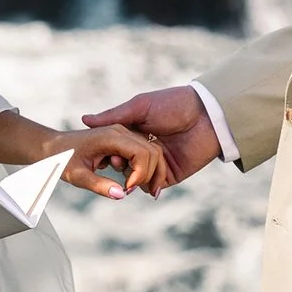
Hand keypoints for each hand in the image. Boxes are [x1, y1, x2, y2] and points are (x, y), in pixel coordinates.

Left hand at [51, 124, 169, 199]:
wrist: (54, 147)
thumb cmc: (63, 159)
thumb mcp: (78, 176)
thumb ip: (99, 185)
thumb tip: (121, 195)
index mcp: (112, 136)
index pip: (142, 153)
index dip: (141, 174)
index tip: (128, 189)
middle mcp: (121, 131)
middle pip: (153, 152)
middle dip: (149, 174)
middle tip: (131, 191)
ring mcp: (124, 134)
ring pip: (152, 151)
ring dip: (150, 172)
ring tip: (133, 188)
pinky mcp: (124, 141)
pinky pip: (144, 153)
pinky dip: (145, 169)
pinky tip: (132, 183)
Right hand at [81, 85, 221, 193]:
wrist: (206, 115)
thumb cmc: (174, 104)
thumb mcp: (140, 107)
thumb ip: (113, 116)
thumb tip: (84, 120)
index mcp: (136, 132)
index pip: (115, 148)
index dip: (109, 154)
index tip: (106, 155)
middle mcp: (146, 148)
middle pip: (125, 166)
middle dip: (119, 169)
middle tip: (118, 165)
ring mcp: (159, 163)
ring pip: (137, 178)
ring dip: (131, 180)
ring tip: (128, 179)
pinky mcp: (172, 174)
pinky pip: (155, 185)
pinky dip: (146, 187)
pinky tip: (140, 185)